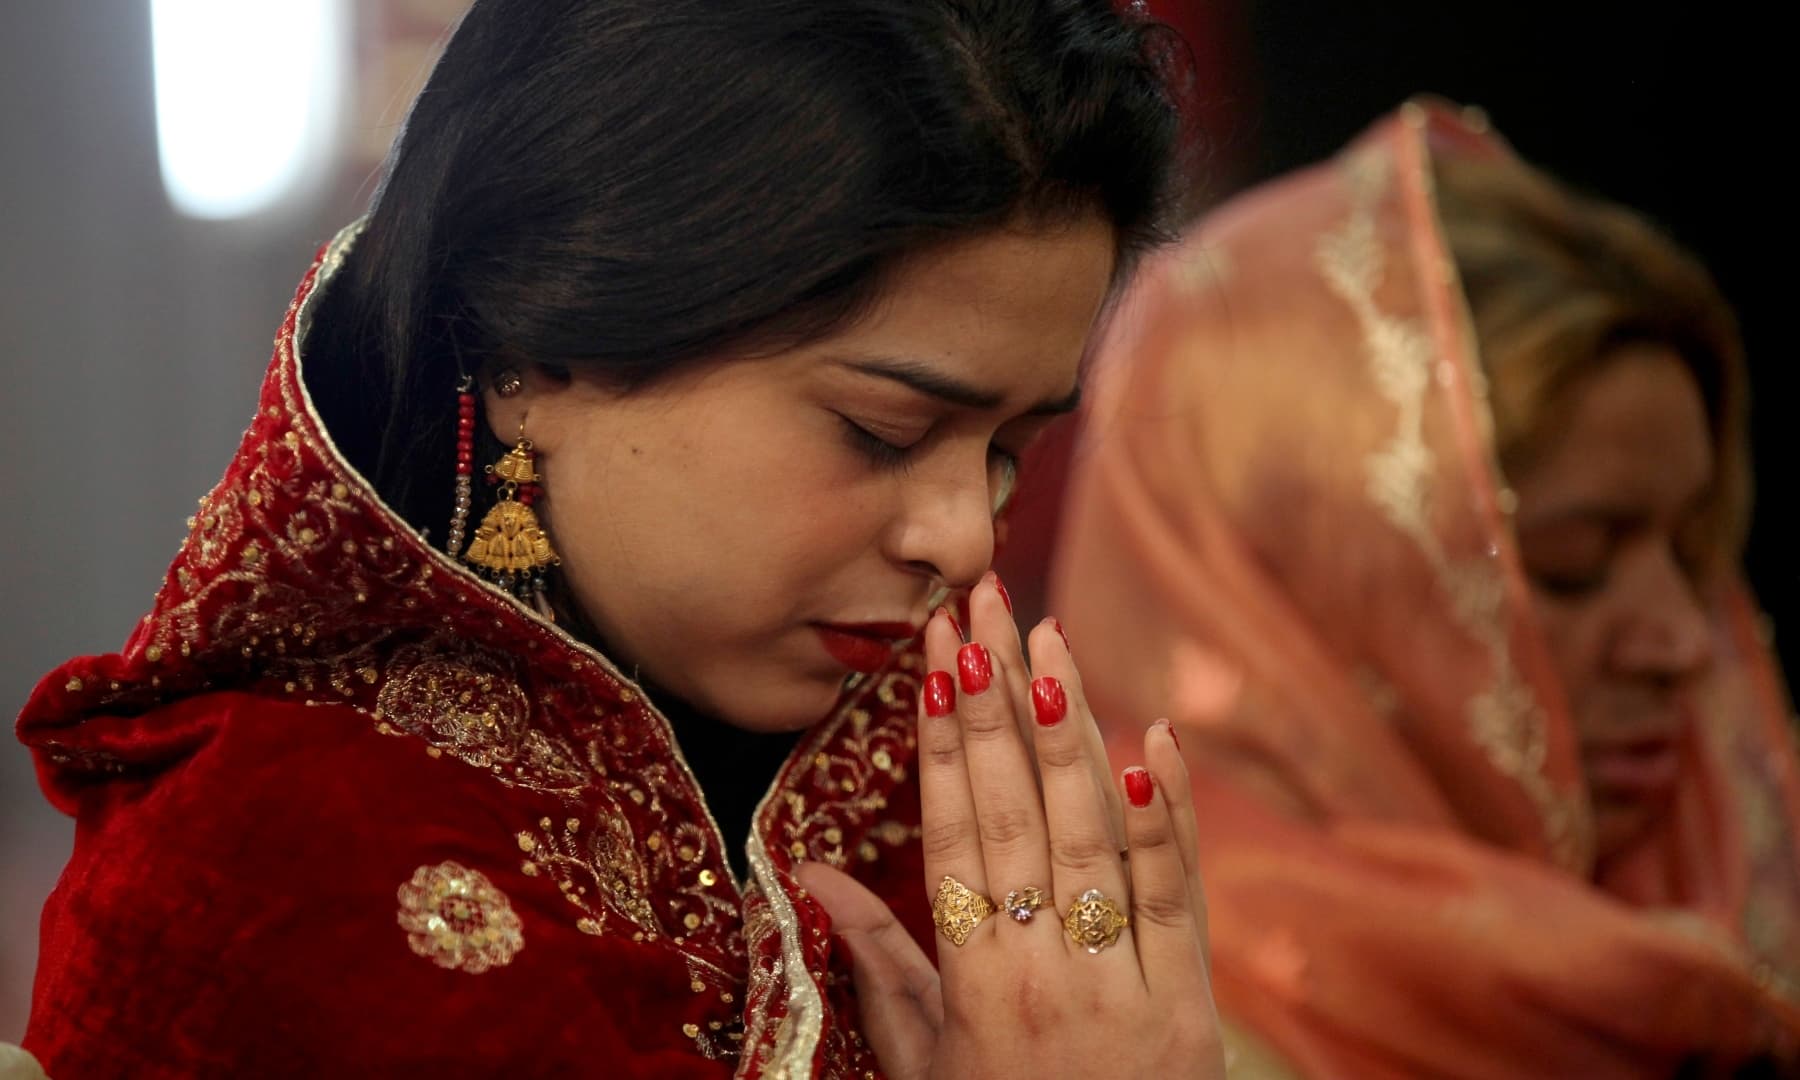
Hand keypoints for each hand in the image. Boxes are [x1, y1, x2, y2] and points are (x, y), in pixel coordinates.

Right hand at [798, 573, 1221, 1078]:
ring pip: (1096, 835)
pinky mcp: (1193, 999)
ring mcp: (1125, 984)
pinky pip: (1179, 891)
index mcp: (972, 985)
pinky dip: (1170, 812)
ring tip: (1049, 639)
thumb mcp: (921, 1061)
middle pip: (1016, 815)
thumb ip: (871, 962)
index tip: (928, 657)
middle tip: (980, 605)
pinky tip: (1156, 735)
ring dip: (1072, 728)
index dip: (938, 741)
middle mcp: (1045, 973)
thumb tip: (802, 872)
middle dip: (993, 701)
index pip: (951, 836)